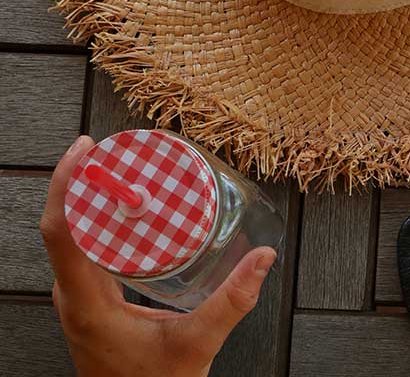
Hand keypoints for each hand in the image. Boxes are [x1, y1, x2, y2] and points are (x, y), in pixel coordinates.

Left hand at [40, 136, 276, 376]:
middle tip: (117, 150)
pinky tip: (128, 212)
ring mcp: (77, 298)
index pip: (62, 232)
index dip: (67, 185)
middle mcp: (72, 296)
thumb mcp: (197, 344)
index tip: (86, 151)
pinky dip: (100, 220)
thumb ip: (232, 301)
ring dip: (91, 198)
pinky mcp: (89, 299)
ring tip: (123, 170)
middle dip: (84, 179)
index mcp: (86, 303)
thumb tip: (263, 258)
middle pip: (64, 223)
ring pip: (72, 234)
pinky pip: (84, 248)